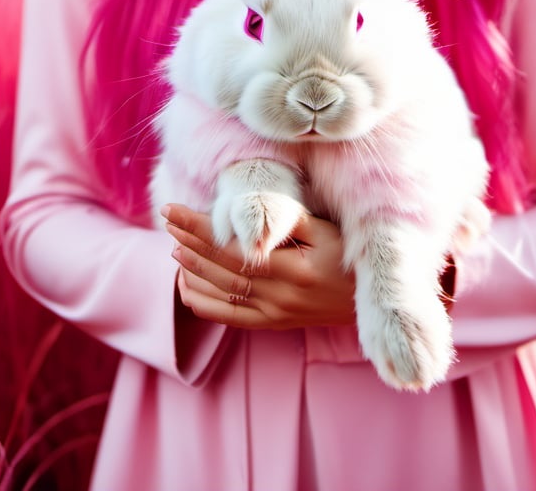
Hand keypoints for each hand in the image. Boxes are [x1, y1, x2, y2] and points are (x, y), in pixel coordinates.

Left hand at [161, 204, 356, 330]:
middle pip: (221, 269)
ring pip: (221, 293)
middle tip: (167, 220)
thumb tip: (250, 211)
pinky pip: (229, 317)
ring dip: (192, 269)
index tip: (174, 209)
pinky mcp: (272, 325)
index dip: (199, 227)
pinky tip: (187, 286)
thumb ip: (288, 222)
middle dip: (189, 242)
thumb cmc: (348, 257)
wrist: (368, 300)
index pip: (232, 246)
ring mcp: (274, 314)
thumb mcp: (326, 231)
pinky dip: (203, 302)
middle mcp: (279, 296)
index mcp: (293, 269)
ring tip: (174, 246)